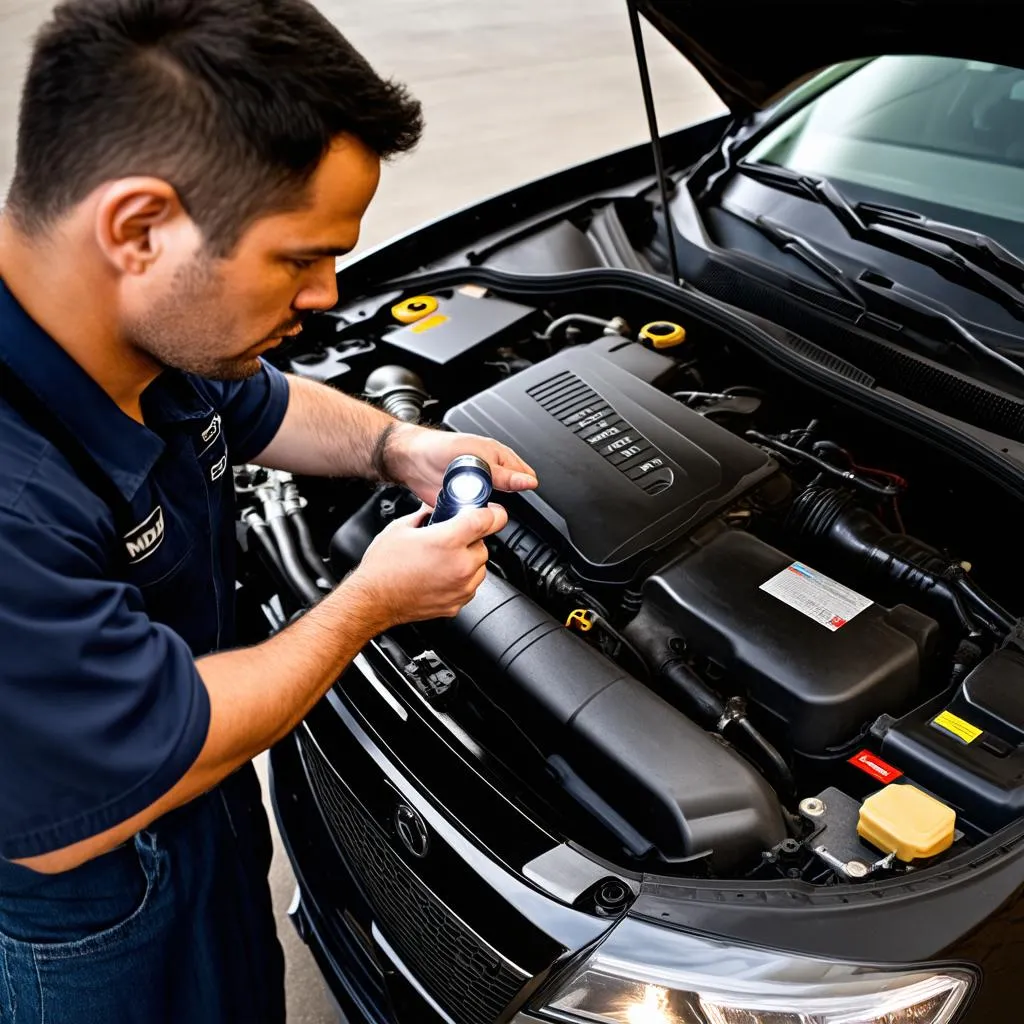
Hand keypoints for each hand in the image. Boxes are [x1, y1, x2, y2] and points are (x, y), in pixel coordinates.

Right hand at [347, 502, 507, 628]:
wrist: (371, 601)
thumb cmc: (382, 568)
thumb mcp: (400, 528)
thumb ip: (424, 514)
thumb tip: (433, 508)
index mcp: (447, 541)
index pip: (487, 520)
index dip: (493, 512)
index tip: (492, 512)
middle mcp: (459, 566)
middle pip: (484, 545)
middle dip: (471, 539)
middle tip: (451, 539)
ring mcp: (460, 588)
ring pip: (480, 567)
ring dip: (468, 560)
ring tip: (443, 559)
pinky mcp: (456, 604)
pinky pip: (470, 586)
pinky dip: (462, 579)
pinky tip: (440, 575)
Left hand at [384, 424, 537, 505]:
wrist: (412, 460)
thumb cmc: (441, 448)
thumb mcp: (480, 457)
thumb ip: (503, 473)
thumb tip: (528, 481)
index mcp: (497, 459)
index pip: (522, 476)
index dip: (525, 485)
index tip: (526, 492)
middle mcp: (488, 476)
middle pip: (509, 495)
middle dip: (507, 501)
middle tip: (499, 500)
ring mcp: (476, 491)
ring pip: (493, 509)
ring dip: (489, 511)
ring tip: (482, 505)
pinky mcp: (463, 505)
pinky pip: (475, 517)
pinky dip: (475, 518)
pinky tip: (473, 515)